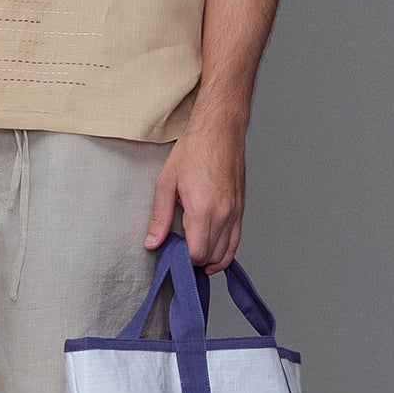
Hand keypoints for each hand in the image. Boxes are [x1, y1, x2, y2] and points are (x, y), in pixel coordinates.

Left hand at [144, 110, 245, 272]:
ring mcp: (235, 212)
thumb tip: (152, 242)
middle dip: (195, 260)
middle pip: (211, 256)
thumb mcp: (166, 182)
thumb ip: (159, 217)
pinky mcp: (241, 209)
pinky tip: (213, 252)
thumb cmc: (194, 150)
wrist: (219, 131)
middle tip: (179, 253)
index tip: (172, 253)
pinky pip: (236, 240)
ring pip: (225, 252)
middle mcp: (223, 214)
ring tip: (194, 256)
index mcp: (202, 209)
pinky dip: (225, 252)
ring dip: (210, 259)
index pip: (196, 253)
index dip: (183, 259)